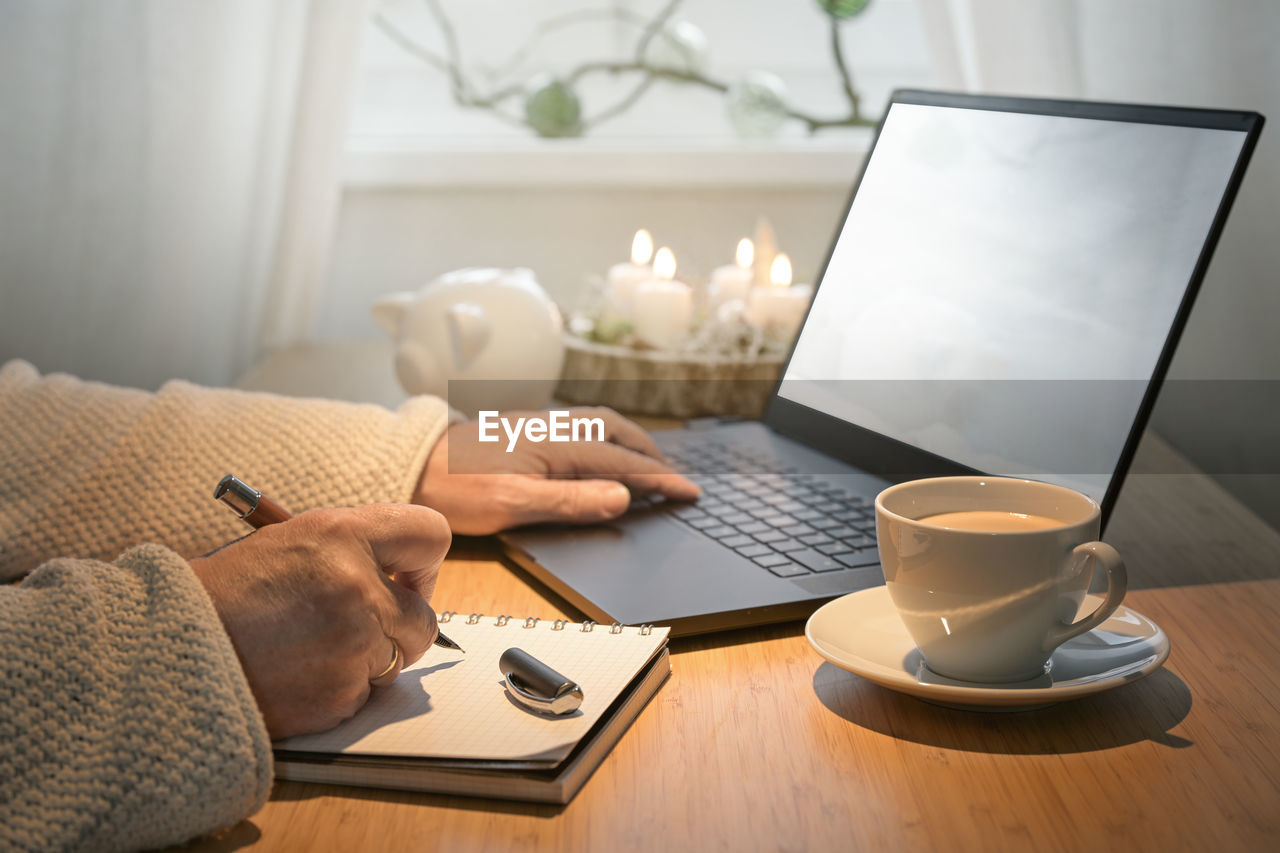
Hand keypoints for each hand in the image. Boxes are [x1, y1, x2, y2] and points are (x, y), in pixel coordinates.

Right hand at [190, 504, 450, 738]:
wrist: (163, 651)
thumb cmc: (224, 594)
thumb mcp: (288, 542)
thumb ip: (352, 551)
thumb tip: (405, 575)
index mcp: (340, 535)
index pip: (429, 534)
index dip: (425, 562)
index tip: (408, 577)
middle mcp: (355, 586)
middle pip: (425, 617)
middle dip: (400, 625)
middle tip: (363, 625)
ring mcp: (351, 644)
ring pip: (396, 659)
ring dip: (366, 659)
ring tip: (309, 648)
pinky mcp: (339, 694)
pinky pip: (362, 694)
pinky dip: (338, 690)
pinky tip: (295, 675)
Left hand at [415, 407, 699, 534]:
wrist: (412, 467)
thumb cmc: (457, 488)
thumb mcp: (516, 504)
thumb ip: (572, 500)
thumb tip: (623, 496)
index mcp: (558, 443)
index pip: (624, 461)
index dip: (660, 479)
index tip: (689, 492)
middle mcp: (555, 427)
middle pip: (620, 433)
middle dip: (653, 455)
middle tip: (677, 480)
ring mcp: (541, 426)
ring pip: (603, 425)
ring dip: (632, 443)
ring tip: (649, 465)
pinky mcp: (528, 430)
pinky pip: (584, 428)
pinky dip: (609, 439)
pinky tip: (603, 454)